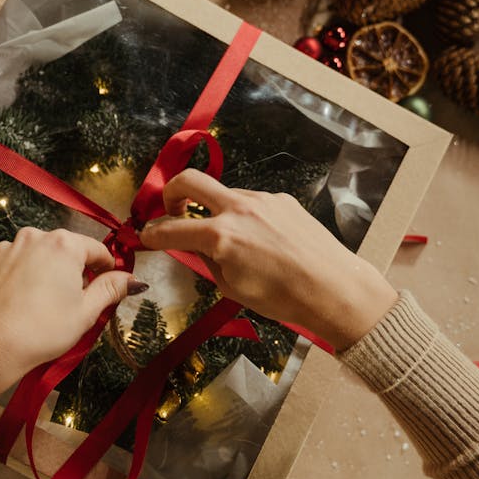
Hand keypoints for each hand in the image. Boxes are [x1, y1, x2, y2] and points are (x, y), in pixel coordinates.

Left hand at [0, 228, 144, 400]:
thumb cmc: (43, 330)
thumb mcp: (86, 312)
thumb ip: (111, 289)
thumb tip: (134, 280)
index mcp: (64, 244)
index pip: (97, 250)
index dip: (107, 269)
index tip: (109, 288)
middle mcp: (35, 237)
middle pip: (67, 250)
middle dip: (75, 271)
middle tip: (76, 303)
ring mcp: (8, 248)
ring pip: (40, 256)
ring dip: (49, 273)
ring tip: (47, 306)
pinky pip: (17, 266)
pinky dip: (25, 279)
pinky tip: (23, 305)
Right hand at [140, 170, 396, 349]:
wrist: (333, 287)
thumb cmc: (281, 297)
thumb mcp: (231, 286)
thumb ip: (205, 260)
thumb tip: (189, 246)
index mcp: (220, 235)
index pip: (170, 229)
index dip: (151, 234)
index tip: (144, 236)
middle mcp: (238, 208)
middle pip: (189, 181)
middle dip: (170, 193)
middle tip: (171, 211)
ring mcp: (262, 199)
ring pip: (224, 194)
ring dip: (214, 210)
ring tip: (228, 241)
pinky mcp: (282, 199)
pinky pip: (251, 203)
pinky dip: (243, 217)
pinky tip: (260, 241)